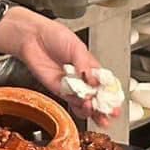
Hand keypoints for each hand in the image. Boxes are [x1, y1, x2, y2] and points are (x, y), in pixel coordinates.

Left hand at [0, 7, 119, 126]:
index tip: (117, 102)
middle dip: (104, 107)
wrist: (33, 37)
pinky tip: (84, 105)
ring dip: (92, 110)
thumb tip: (94, 78)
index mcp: (90, 67)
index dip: (111, 94)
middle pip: (96, 97)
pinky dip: (78, 105)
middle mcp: (82, 78)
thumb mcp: (76, 47)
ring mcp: (70, 85)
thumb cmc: (55, 36)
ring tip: (97, 112)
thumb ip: (85, 64)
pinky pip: (70, 100)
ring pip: (84, 102)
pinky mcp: (58, 89)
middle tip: (111, 114)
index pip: (105, 84)